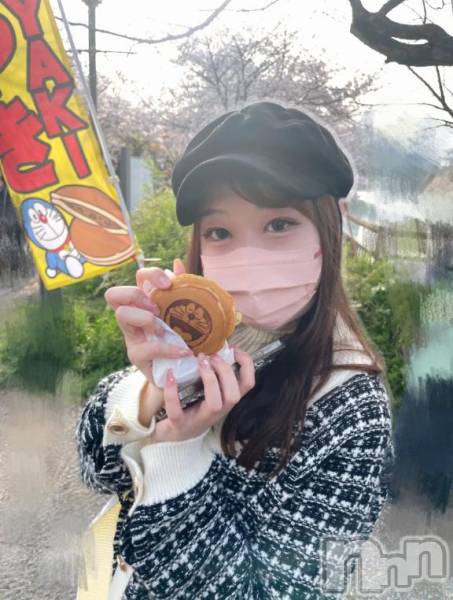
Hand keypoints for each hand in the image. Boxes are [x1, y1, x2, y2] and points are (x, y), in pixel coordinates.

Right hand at [104, 258, 189, 382]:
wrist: (182, 371)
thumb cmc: (182, 337)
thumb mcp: (185, 313)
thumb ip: (183, 289)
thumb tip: (177, 263)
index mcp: (146, 301)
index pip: (138, 277)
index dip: (150, 274)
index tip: (168, 285)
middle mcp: (133, 315)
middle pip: (114, 293)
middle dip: (136, 295)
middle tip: (157, 308)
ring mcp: (131, 335)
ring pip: (121, 314)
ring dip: (145, 318)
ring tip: (164, 330)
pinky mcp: (136, 355)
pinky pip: (145, 347)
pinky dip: (167, 348)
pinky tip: (183, 351)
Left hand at [149, 347, 255, 443]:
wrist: (172, 435)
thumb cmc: (193, 406)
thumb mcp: (208, 390)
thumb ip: (215, 372)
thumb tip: (217, 344)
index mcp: (226, 400)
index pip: (248, 385)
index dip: (247, 365)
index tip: (234, 349)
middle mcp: (217, 411)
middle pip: (234, 395)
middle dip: (226, 371)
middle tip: (212, 356)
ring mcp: (199, 419)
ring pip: (216, 404)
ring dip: (210, 380)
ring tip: (200, 362)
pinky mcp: (178, 424)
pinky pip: (177, 411)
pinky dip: (173, 393)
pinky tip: (170, 376)